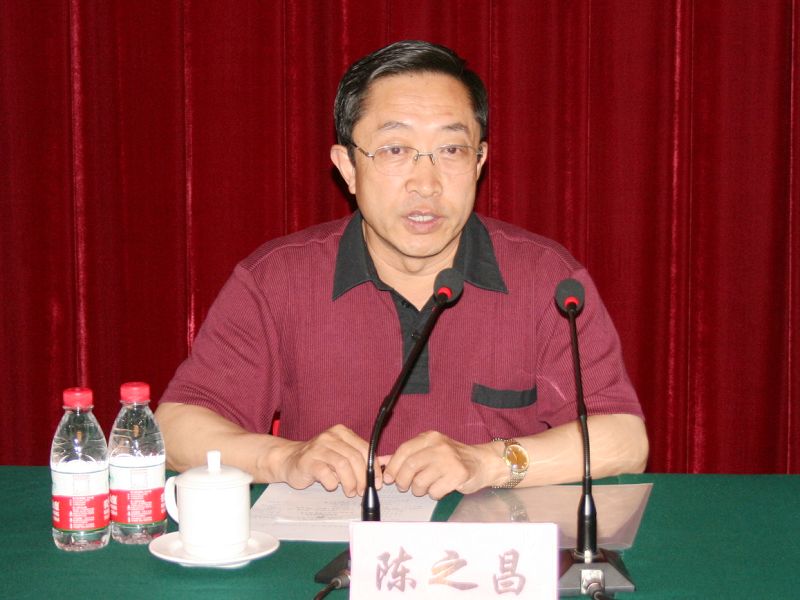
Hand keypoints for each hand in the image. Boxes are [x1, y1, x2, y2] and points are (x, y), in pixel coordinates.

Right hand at [276, 424, 373, 496]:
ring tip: (350, 491)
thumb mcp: (342, 454)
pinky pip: (326, 474)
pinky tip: (332, 486)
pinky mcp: (307, 461)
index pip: (365, 448)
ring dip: (350, 482)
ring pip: (342, 465)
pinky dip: (332, 483)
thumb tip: (386, 463)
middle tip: (362, 491)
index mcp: (342, 432)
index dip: (373, 468)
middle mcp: (330, 436)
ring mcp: (318, 447)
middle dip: (362, 478)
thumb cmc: (319, 459)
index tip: (376, 483)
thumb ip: (362, 458)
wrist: (289, 460)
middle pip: (355, 457)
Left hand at [381, 431, 497, 499]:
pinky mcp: (458, 474)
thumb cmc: (452, 458)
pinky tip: (439, 488)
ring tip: (425, 487)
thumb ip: (406, 455)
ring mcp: (449, 460)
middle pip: (410, 466)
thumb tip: (381, 462)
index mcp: (429, 437)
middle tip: (405, 486)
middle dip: (403, 481)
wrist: (483, 462)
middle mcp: (439, 446)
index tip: (388, 478)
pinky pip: (435, 491)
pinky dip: (433, 494)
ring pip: (420, 481)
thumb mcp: (429, 450)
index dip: (393, 466)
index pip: (403, 450)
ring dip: (419, 489)